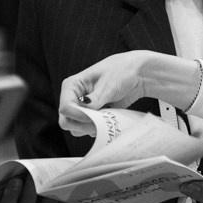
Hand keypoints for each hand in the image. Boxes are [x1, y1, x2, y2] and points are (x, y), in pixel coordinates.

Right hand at [0, 171, 69, 202]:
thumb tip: (17, 173)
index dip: (11, 194)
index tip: (16, 180)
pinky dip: (59, 193)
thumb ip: (7, 200)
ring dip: (48, 185)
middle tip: (34, 170)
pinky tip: (59, 183)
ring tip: (48, 173)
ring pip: (47, 202)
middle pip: (28, 202)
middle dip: (31, 184)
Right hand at [58, 52, 199, 134]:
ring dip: (92, 128)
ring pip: (77, 129)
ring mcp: (83, 109)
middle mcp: (74, 98)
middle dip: (83, 125)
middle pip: (67, 121)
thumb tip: (85, 112)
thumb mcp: (109, 85)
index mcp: (72, 85)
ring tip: (108, 118)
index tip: (94, 116)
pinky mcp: (94, 116)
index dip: (78, 115)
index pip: (65, 108)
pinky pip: (90, 130)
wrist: (138, 75)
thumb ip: (96, 100)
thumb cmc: (122, 71)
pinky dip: (100, 129)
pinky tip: (111, 119)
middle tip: (102, 121)